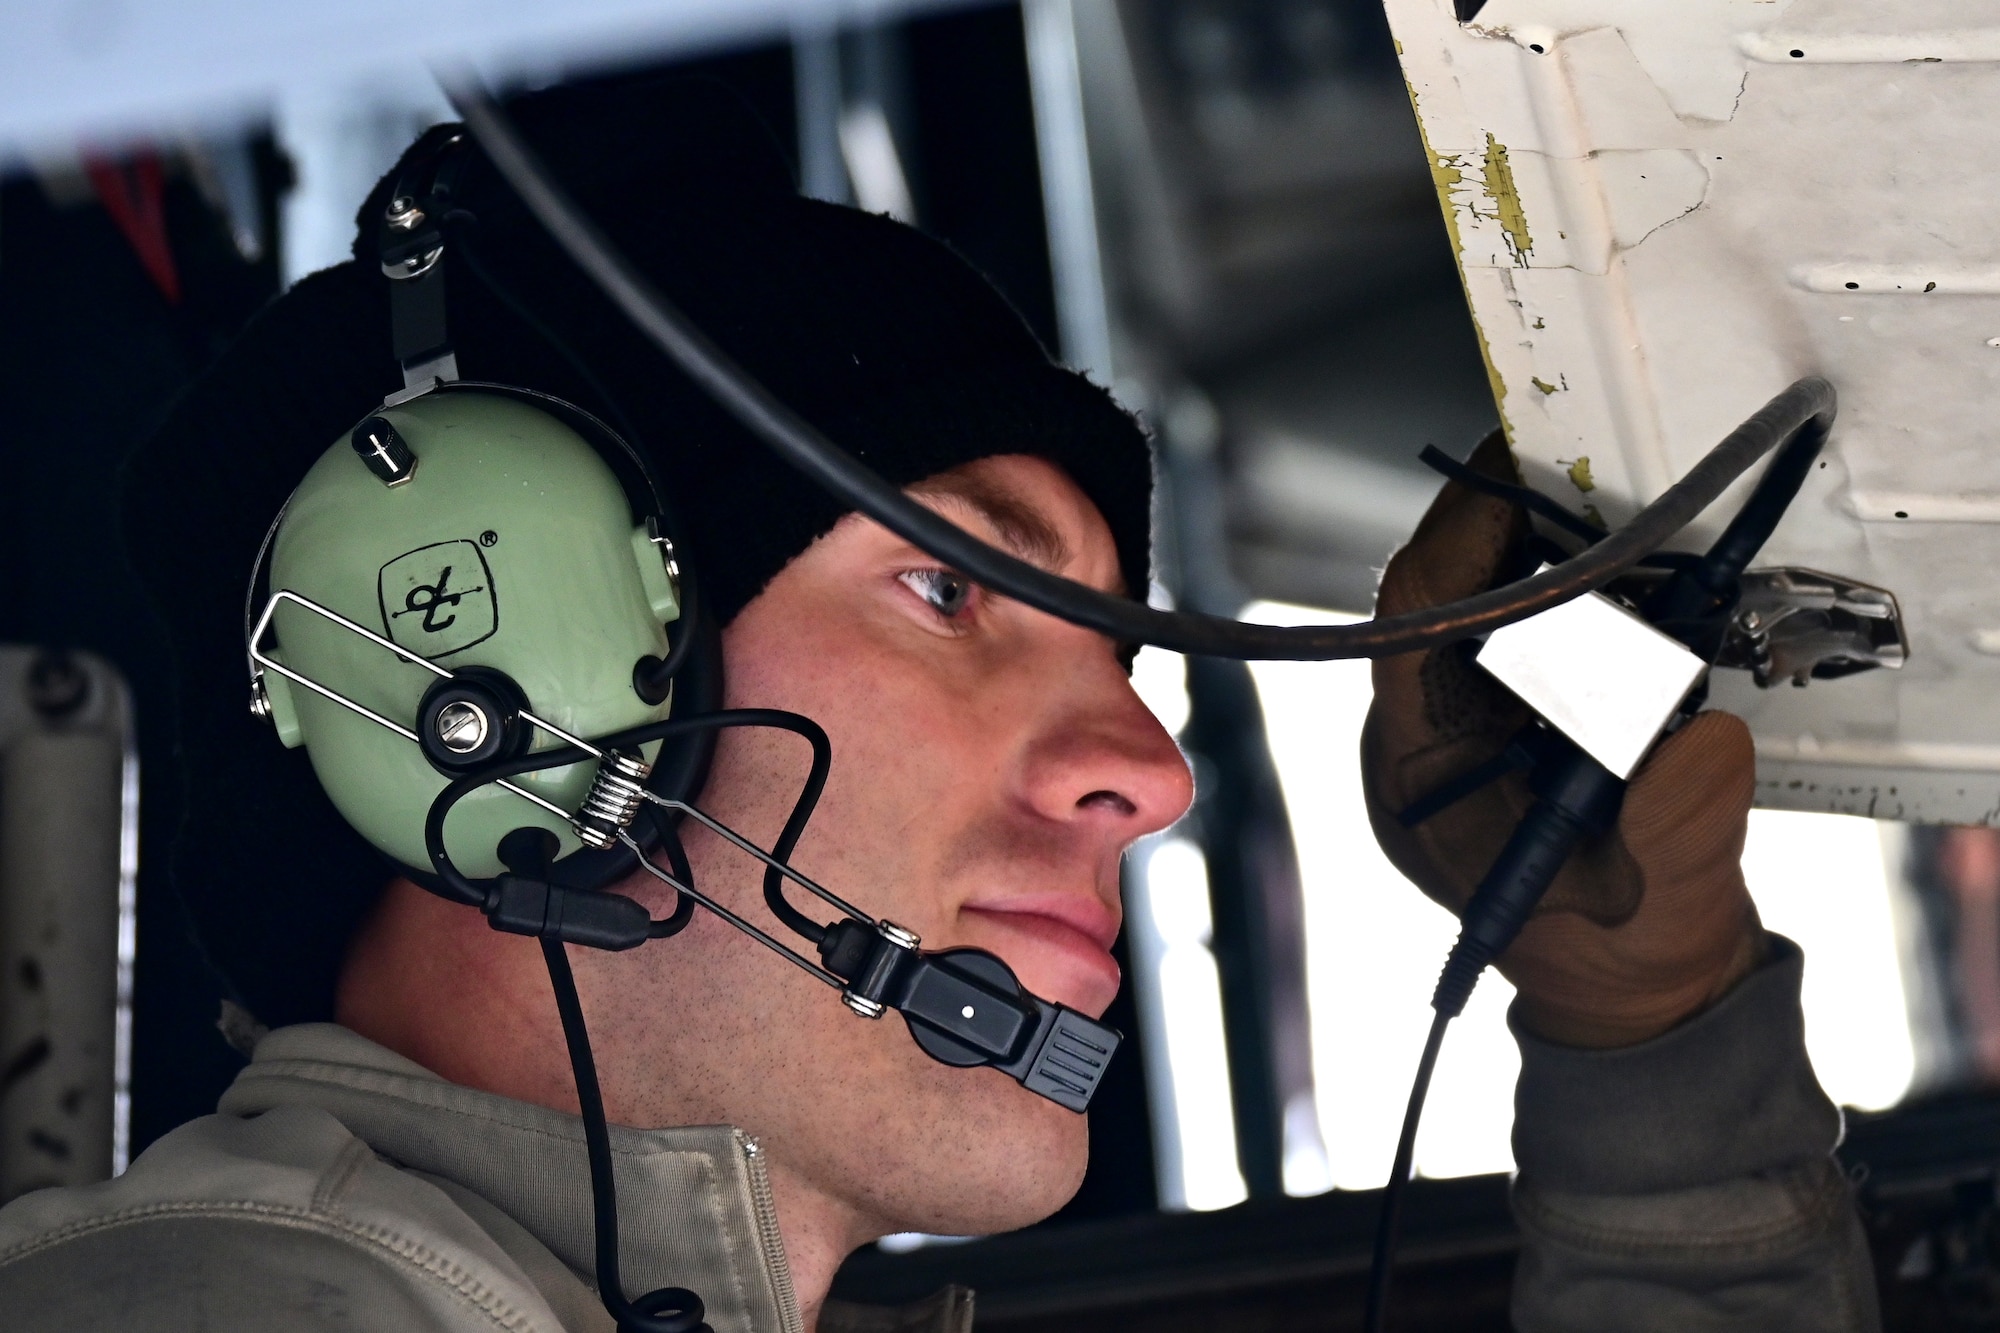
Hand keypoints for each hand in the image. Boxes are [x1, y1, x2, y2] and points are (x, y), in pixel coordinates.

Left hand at [1361, 433, 1765, 1048]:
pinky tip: (1645, 566)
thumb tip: (1700, 738)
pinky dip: (1587, 581)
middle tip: (1603, 470)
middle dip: (1516, 520)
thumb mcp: (1663, 902)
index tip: (1526, 472)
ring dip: (1556, 544)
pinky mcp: (1515, 703)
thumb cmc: (1626, 951)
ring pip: (1487, 590)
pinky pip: (1532, 616)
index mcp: (1421, 765)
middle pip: (1443, 586)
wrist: (1633, 977)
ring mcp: (1466, 711)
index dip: (1461, 539)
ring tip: (1633, 508)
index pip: (1409, 621)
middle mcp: (1425, 723)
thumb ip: (1678, 828)